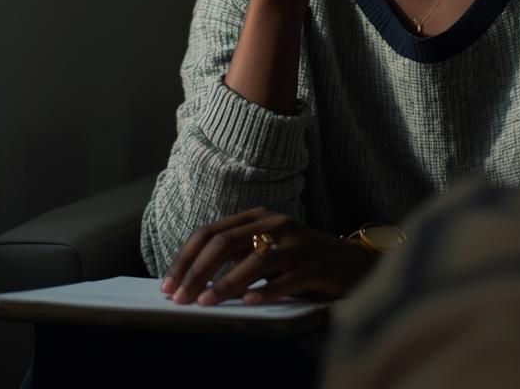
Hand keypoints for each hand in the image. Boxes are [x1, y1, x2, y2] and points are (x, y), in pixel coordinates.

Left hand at [161, 207, 378, 305]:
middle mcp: (276, 224)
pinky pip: (286, 279)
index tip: (168, 284)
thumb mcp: (265, 248)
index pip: (210, 232)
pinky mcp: (316, 265)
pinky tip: (249, 303)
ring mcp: (298, 243)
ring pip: (254, 260)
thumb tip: (191, 279)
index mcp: (258, 217)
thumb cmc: (300, 259)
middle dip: (197, 271)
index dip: (185, 258)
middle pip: (226, 242)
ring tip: (206, 303)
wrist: (351, 262)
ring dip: (226, 283)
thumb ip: (235, 254)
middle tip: (180, 298)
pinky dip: (265, 291)